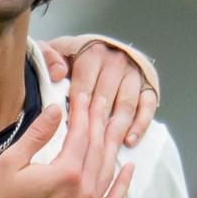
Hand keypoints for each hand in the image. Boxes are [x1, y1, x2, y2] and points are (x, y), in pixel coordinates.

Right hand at [0, 92, 133, 197]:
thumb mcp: (11, 162)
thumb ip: (37, 134)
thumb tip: (55, 110)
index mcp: (66, 173)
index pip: (81, 134)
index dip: (82, 112)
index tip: (82, 97)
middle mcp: (84, 190)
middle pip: (97, 148)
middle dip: (98, 122)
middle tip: (99, 103)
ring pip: (107, 170)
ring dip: (111, 144)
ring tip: (113, 124)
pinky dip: (123, 184)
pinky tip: (128, 168)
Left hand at [40, 36, 156, 147]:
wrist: (99, 47)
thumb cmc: (72, 55)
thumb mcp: (55, 50)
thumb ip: (48, 56)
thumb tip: (58, 73)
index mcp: (93, 53)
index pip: (83, 87)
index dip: (74, 111)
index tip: (67, 132)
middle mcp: (116, 61)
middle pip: (105, 99)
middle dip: (94, 126)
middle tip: (84, 149)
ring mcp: (135, 73)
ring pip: (126, 105)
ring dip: (116, 129)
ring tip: (105, 149)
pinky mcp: (149, 85)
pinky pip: (147, 107)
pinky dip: (140, 125)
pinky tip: (129, 141)